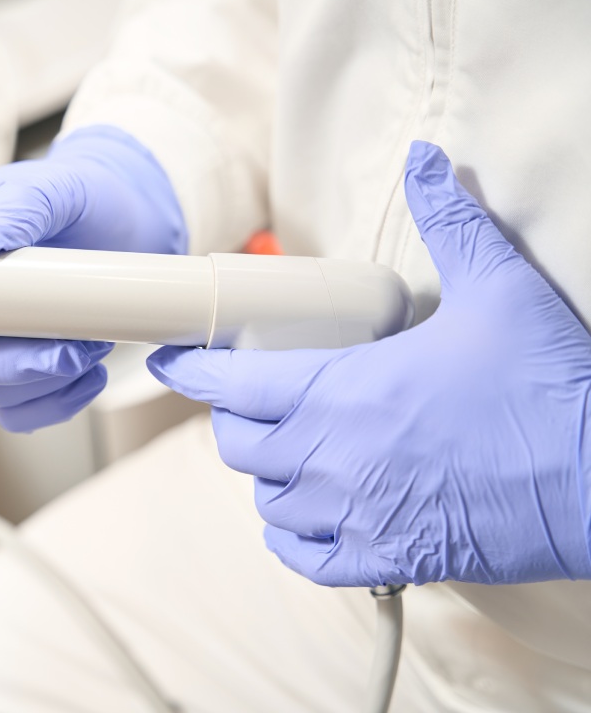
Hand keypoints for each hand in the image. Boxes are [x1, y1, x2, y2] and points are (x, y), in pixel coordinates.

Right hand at [0, 125, 185, 431]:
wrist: (125, 217)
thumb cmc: (76, 194)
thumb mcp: (51, 185)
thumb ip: (18, 206)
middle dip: (12, 367)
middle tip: (68, 350)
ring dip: (47, 383)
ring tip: (95, 346)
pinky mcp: (26, 368)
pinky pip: (25, 410)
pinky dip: (60, 403)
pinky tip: (92, 375)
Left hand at [148, 141, 590, 585]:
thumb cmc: (549, 391)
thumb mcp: (501, 288)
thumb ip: (451, 220)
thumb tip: (427, 161)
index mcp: (344, 393)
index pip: (232, 384)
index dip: (190, 370)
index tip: (172, 360)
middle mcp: (333, 459)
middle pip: (238, 444)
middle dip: (234, 418)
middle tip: (251, 400)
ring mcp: (355, 516)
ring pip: (265, 500)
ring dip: (267, 473)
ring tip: (288, 450)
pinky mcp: (386, 559)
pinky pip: (303, 558)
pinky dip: (291, 536)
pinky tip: (306, 514)